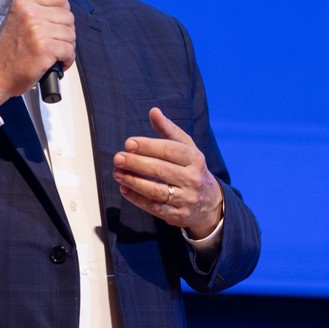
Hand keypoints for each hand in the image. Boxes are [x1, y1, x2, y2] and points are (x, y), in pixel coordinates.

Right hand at [0, 0, 74, 107]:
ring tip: (53, 54)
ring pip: (71, 34)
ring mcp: (38, 30)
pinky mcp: (45, 48)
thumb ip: (38, 10)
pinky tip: (56, 62)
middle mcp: (30, 13)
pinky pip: (69, 50)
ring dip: (66, 47)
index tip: (57, 22)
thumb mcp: (17, 19)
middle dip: (65, 32)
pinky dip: (67, 59)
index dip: (63, 11)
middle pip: (68, 16)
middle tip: (54, 43)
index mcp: (24, 2)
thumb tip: (63, 10)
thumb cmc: (8, 51)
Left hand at [113, 108, 224, 238]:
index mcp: (195, 159)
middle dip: (136, 163)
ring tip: (117, 173)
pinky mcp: (178, 216)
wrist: (210, 202)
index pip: (169, 150)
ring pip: (156, 190)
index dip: (148, 146)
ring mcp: (186, 199)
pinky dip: (137, 199)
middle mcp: (192, 179)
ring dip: (133, 181)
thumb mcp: (187, 147)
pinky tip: (124, 189)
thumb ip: (168, 130)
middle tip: (118, 158)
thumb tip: (153, 112)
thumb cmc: (192, 169)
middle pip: (160, 170)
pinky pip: (154, 207)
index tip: (129, 143)